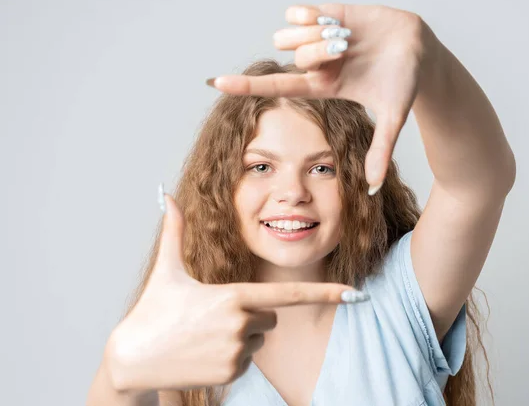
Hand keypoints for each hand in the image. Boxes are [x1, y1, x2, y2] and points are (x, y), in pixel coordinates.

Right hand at [105, 188, 364, 392]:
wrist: (131, 358)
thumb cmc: (152, 311)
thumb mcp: (166, 270)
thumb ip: (174, 232)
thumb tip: (165, 195)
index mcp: (233, 295)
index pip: (289, 294)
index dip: (325, 294)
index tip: (355, 295)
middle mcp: (241, 324)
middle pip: (271, 315)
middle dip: (253, 312)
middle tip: (217, 315)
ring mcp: (237, 352)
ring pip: (260, 337)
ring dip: (243, 334)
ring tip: (207, 334)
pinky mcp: (231, 373)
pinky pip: (247, 360)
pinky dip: (232, 356)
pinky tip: (205, 352)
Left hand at [208, 4, 440, 194]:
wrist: (419, 47)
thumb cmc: (405, 82)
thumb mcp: (392, 117)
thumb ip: (381, 151)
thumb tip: (375, 190)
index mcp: (322, 87)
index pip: (276, 87)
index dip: (246, 86)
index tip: (215, 82)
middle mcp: (314, 64)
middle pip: (291, 56)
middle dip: (318, 53)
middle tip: (346, 52)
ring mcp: (317, 38)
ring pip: (289, 35)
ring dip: (316, 35)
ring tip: (345, 37)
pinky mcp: (325, 13)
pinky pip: (296, 12)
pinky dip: (311, 15)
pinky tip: (332, 19)